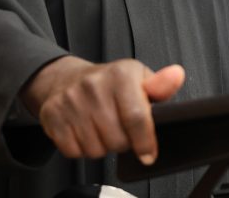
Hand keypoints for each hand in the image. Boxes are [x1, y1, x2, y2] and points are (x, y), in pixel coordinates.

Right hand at [21, 56, 184, 164]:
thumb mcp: (139, 79)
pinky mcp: (51, 114)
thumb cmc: (110, 83)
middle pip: (117, 139)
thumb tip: (177, 75)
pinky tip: (85, 132)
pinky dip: (81, 149)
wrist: (68, 79)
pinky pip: (73, 151)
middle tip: (120, 130)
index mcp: (120, 74)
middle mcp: (94, 84)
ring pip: (95, 149)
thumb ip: (160, 85)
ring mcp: (70, 99)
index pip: (137, 116)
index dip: (145, 141)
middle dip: (123, 142)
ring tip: (101, 129)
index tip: (148, 154)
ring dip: (102, 147)